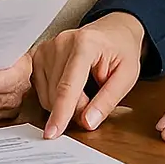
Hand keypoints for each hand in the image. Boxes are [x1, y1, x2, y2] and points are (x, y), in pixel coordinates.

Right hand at [30, 12, 145, 137]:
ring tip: (84, 90)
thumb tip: (87, 122)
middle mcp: (60, 42)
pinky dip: (54, 95)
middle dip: (75, 109)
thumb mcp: (127, 76)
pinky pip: (40, 89)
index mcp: (85, 44)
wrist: (113, 30)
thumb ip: (108, 100)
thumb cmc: (121, 50)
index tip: (53, 133)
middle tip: (94, 102)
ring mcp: (46, 47)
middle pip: (57, 93)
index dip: (61, 112)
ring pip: (47, 94)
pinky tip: (69, 86)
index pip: (68, 85)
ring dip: (65, 103)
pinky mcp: (37, 54)